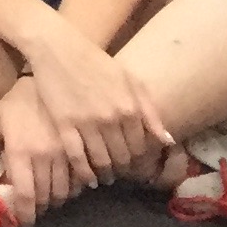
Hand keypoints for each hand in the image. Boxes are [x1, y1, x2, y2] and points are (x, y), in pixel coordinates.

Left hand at [0, 73, 84, 220]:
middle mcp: (45, 158)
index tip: (22, 225)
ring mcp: (66, 154)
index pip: (25, 195)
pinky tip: (66, 184)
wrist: (54, 78)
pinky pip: (80, 179)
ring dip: (56, 200)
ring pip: (64, 192)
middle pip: (46, 198)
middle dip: (39, 209)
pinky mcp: (82, 149)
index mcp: (20, 153)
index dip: (24, 215)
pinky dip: (73, 187)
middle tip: (33, 210)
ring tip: (48, 199)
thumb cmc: (20, 99)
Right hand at [17, 23, 175, 185]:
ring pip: (102, 160)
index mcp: (130, 107)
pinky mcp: (64, 124)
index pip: (142, 146)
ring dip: (106, 173)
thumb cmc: (96, 62)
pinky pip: (77, 157)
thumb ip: (149, 110)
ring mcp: (87, 122)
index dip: (140, 159)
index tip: (135, 163)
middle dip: (124, 168)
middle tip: (120, 172)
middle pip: (123, 157)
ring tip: (106, 177)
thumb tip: (167, 141)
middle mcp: (112, 118)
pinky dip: (84, 172)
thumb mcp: (130, 80)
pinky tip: (88, 178)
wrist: (58, 48)